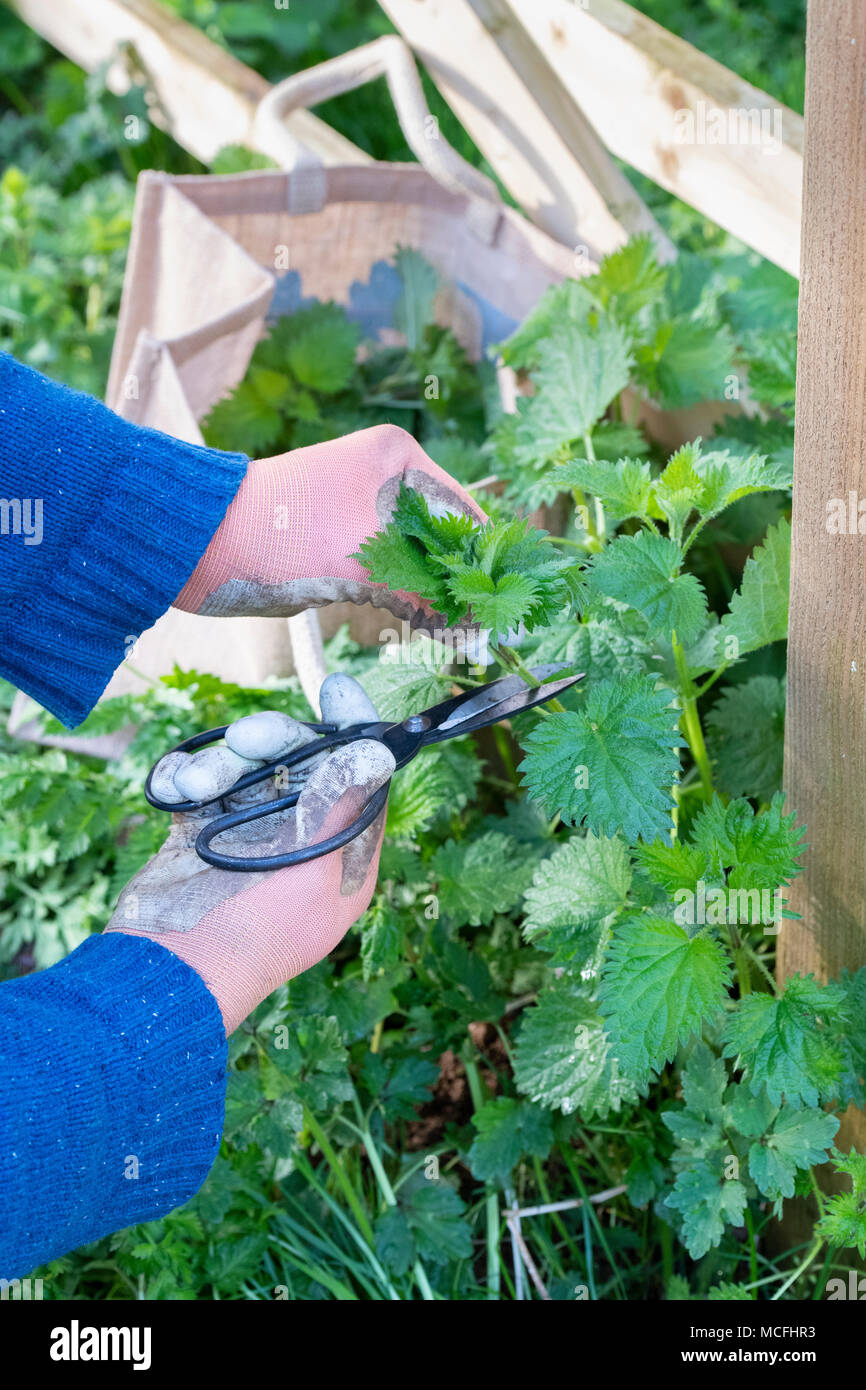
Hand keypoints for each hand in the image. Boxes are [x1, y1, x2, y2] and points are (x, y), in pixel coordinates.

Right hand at [104, 675, 393, 1034]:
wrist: (167, 975)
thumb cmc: (253, 936)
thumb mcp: (312, 871)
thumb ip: (342, 806)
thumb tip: (380, 752)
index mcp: (342, 859)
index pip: (361, 781)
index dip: (355, 733)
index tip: (341, 689)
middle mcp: (300, 845)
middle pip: (302, 765)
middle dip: (275, 745)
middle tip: (249, 736)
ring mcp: (247, 840)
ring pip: (248, 771)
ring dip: (222, 768)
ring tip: (200, 785)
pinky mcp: (201, 837)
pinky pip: (202, 787)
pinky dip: (189, 779)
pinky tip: (180, 789)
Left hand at [172, 424, 484, 631]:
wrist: (200, 544)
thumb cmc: (281, 533)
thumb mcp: (364, 554)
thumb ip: (426, 585)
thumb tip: (476, 622)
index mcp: (398, 457)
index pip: (465, 513)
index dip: (486, 563)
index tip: (507, 608)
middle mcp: (386, 478)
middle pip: (447, 539)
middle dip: (465, 584)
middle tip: (485, 631)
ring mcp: (364, 511)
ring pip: (422, 560)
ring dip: (439, 597)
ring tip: (462, 636)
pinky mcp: (343, 545)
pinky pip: (394, 575)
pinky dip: (410, 601)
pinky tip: (427, 627)